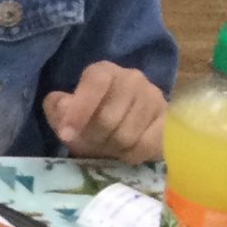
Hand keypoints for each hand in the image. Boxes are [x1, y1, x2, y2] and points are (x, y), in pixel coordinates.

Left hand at [45, 63, 167, 163]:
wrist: (125, 128)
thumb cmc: (90, 119)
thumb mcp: (65, 114)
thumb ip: (57, 108)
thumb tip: (64, 106)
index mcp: (104, 71)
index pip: (95, 83)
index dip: (79, 110)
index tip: (66, 134)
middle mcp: (132, 78)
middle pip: (108, 118)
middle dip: (93, 138)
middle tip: (91, 143)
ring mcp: (154, 97)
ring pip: (126, 136)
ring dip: (112, 149)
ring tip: (108, 145)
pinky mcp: (169, 119)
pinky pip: (146, 145)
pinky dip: (131, 154)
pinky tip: (126, 150)